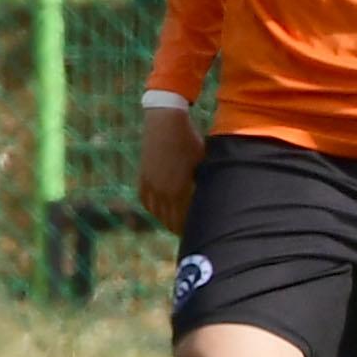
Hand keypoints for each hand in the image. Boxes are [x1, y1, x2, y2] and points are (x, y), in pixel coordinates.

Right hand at [139, 104, 204, 234]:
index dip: (193, 229)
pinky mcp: (143, 178)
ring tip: (177, 225)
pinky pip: (146, 201)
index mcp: (180, 190)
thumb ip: (206, 184)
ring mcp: (151, 185)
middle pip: (171, 221)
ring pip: (157, 213)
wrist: (166, 122)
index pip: (185, 220)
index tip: (202, 234)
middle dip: (181, 228)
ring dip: (167, 220)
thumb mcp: (204, 163)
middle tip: (192, 233)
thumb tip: (213, 200)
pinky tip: (161, 211)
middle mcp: (162, 191)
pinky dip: (154, 208)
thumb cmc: (191, 141)